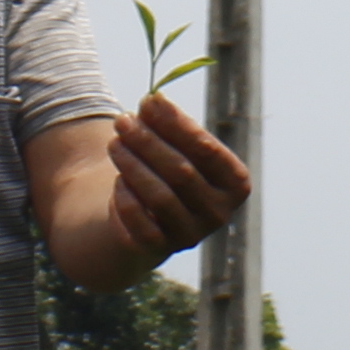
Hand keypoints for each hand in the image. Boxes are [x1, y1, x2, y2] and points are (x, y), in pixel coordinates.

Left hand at [104, 95, 251, 262]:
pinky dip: (126, 198)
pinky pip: (140, 222)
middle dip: (148, 143)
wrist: (153, 217)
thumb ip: (169, 124)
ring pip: (159, 197)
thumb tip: (151, 102)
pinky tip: (118, 179)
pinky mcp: (161, 248)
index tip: (149, 101)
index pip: (207, 150)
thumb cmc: (172, 169)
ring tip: (114, 143)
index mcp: (235, 183)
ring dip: (133, 165)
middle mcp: (219, 213)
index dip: (176, 125)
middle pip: (181, 172)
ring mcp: (192, 234)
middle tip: (122, 121)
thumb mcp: (177, 145)